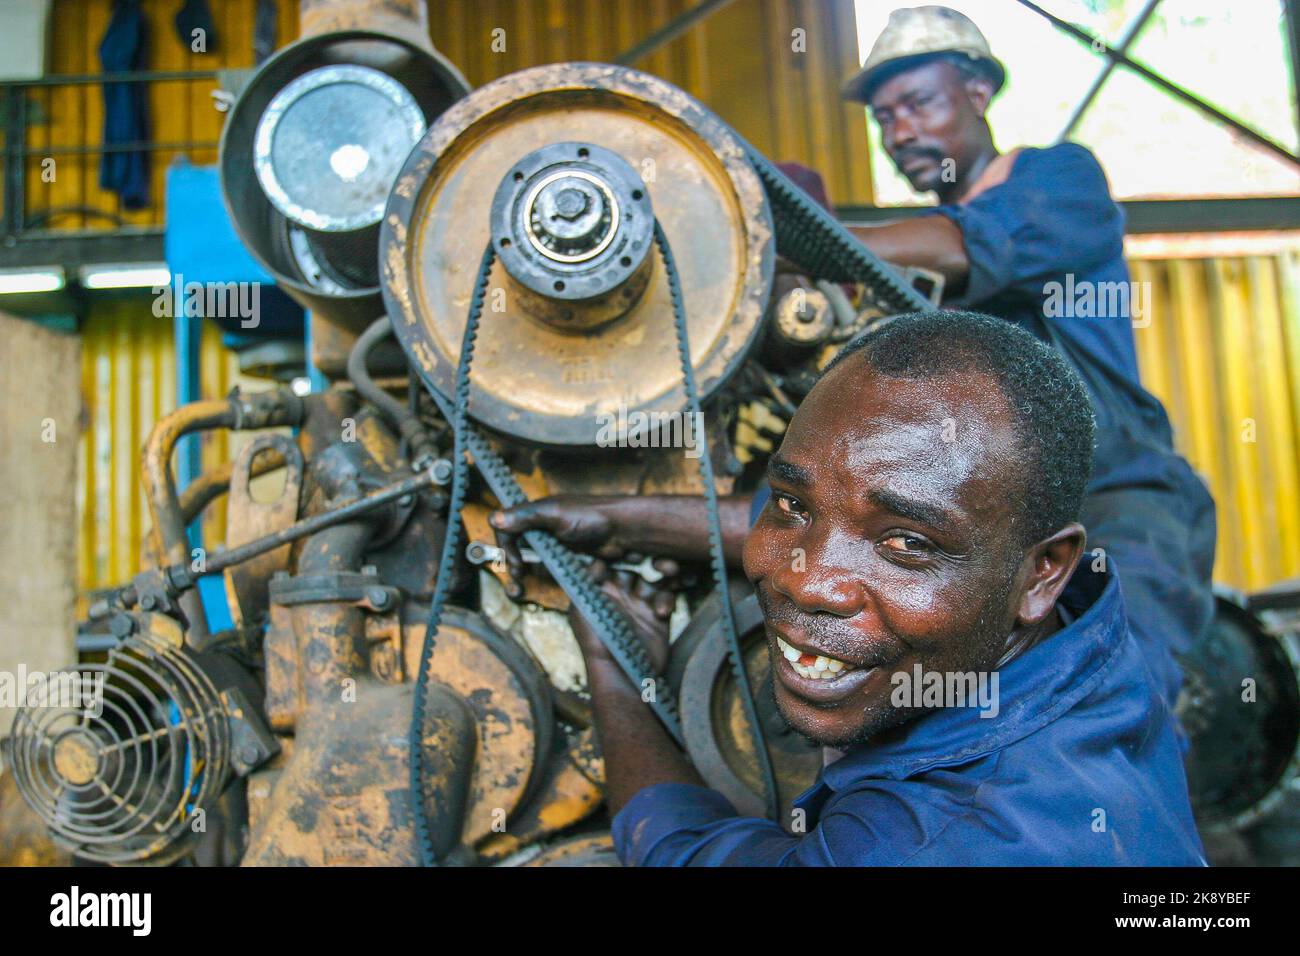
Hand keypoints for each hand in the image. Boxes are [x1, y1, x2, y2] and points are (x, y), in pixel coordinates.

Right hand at [489, 495, 635, 597]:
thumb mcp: (555, 514)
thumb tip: (494, 518)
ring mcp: (556, 543)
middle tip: (517, 577)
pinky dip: (545, 576)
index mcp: (536, 513)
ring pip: (532, 560)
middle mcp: (543, 527)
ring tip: (521, 588)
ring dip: (525, 573)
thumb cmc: (592, 516)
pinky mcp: (568, 556)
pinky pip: (550, 568)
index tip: (514, 562)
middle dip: (512, 563)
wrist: (623, 531)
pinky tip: (546, 583)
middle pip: (517, 546)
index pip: (508, 528)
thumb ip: (525, 517)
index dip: (506, 546)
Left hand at [567, 560, 672, 677]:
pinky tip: (662, 612)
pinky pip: (666, 597)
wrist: (622, 675)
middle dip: (645, 559)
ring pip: (653, 578)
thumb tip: (592, 560)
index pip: (607, 561)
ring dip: (663, 574)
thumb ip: (585, 584)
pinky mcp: (657, 616)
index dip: (617, 552)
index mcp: (598, 591)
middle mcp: (618, 594)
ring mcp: (639, 605)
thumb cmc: (597, 644)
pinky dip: (666, 600)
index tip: (627, 546)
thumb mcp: (584, 611)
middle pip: (634, 565)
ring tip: (670, 571)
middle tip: (655, 556)